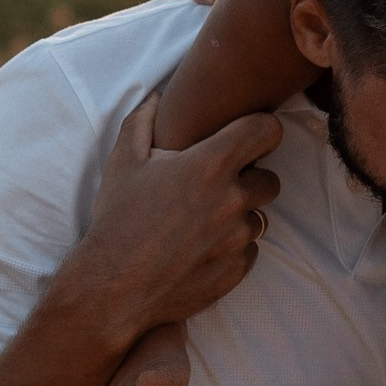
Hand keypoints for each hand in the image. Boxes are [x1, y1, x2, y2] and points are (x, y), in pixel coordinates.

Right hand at [72, 94, 282, 338]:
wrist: (114, 288)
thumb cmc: (117, 220)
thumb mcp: (123, 162)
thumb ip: (143, 122)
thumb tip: (156, 97)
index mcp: (210, 165)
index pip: (267, 131)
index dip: (260, 131)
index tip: (246, 138)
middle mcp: (233, 199)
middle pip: (271, 179)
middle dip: (250, 180)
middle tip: (216, 187)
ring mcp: (238, 238)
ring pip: (259, 218)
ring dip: (238, 217)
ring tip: (200, 223)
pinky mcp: (237, 269)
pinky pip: (249, 250)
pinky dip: (231, 247)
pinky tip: (199, 249)